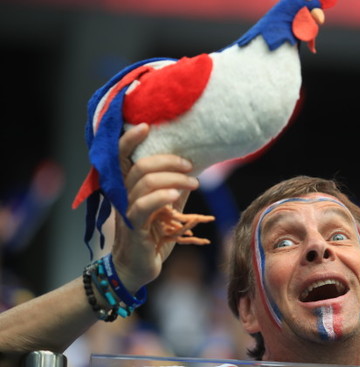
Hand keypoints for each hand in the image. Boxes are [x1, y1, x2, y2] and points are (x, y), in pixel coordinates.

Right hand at [111, 123, 199, 292]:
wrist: (137, 268)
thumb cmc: (152, 234)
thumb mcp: (167, 206)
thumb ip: (174, 186)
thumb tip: (194, 166)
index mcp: (129, 187)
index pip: (122, 157)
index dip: (129, 139)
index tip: (146, 125)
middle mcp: (123, 195)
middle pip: (140, 166)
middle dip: (169, 161)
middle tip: (190, 166)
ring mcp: (126, 211)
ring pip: (144, 182)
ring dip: (173, 179)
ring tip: (194, 183)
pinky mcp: (133, 227)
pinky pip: (142, 206)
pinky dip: (161, 196)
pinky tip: (176, 195)